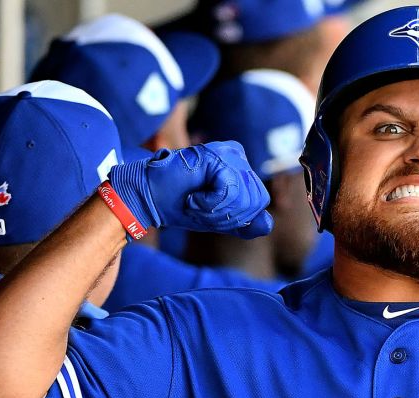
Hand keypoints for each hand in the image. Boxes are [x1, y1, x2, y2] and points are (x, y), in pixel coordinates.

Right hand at [107, 141, 273, 237]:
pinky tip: (193, 197)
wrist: (150, 199)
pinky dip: (210, 203)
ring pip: (244, 198)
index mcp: (241, 168)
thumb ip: (244, 223)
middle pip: (257, 201)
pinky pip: (229, 192)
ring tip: (195, 202)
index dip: (237, 217)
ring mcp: (228, 153)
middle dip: (228, 216)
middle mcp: (238, 156)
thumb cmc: (182, 206)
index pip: (261, 202)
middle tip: (201, 208)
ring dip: (216, 211)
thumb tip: (268, 224)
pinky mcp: (217, 156)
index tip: (211, 212)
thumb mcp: (219, 218)